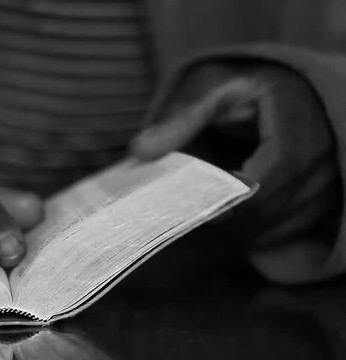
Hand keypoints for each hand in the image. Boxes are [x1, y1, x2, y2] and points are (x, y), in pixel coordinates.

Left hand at [130, 62, 340, 281]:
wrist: (293, 92)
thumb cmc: (248, 88)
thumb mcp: (212, 86)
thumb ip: (181, 117)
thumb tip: (140, 150)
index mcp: (297, 124)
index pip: (270, 176)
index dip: (232, 197)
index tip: (197, 204)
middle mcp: (323, 158)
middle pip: (271, 210)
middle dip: (224, 215)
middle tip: (186, 207)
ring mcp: (329, 184)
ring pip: (279, 228)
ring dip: (237, 227)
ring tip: (208, 206)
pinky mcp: (323, 203)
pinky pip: (287, 234)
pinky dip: (254, 232)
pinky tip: (233, 214)